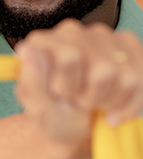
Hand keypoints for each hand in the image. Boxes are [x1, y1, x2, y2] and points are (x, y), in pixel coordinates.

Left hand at [16, 20, 142, 144]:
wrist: (73, 127)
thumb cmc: (51, 113)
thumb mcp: (36, 105)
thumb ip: (32, 78)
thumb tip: (27, 49)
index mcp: (44, 42)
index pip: (70, 56)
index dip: (68, 85)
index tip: (60, 95)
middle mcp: (72, 32)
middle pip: (102, 68)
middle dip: (91, 96)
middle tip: (77, 102)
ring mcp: (102, 36)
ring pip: (125, 75)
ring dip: (111, 100)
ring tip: (94, 103)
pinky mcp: (128, 46)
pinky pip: (142, 76)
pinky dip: (131, 102)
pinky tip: (114, 109)